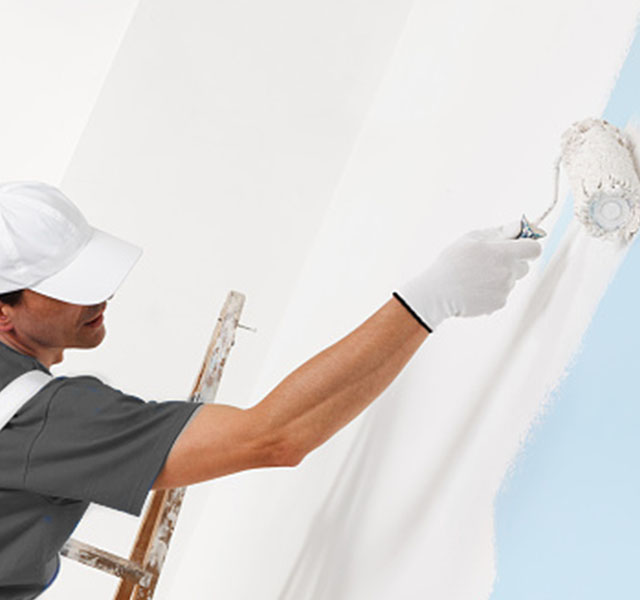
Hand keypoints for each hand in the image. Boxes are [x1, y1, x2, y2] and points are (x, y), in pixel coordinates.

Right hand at [393, 220, 541, 331]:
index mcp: (503, 253)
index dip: (528, 246)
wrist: (438, 292)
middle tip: (490, 262)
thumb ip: (498, 232)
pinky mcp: (499, 303)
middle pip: (524, 266)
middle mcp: (508, 272)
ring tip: (477, 277)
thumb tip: (519, 227)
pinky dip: (493, 291)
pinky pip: (503, 293)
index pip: (534, 249)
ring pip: (512, 280)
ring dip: (501, 277)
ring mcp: (505, 289)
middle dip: (512, 263)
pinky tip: (476, 288)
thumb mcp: (471, 238)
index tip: (518, 246)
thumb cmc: (451, 262)